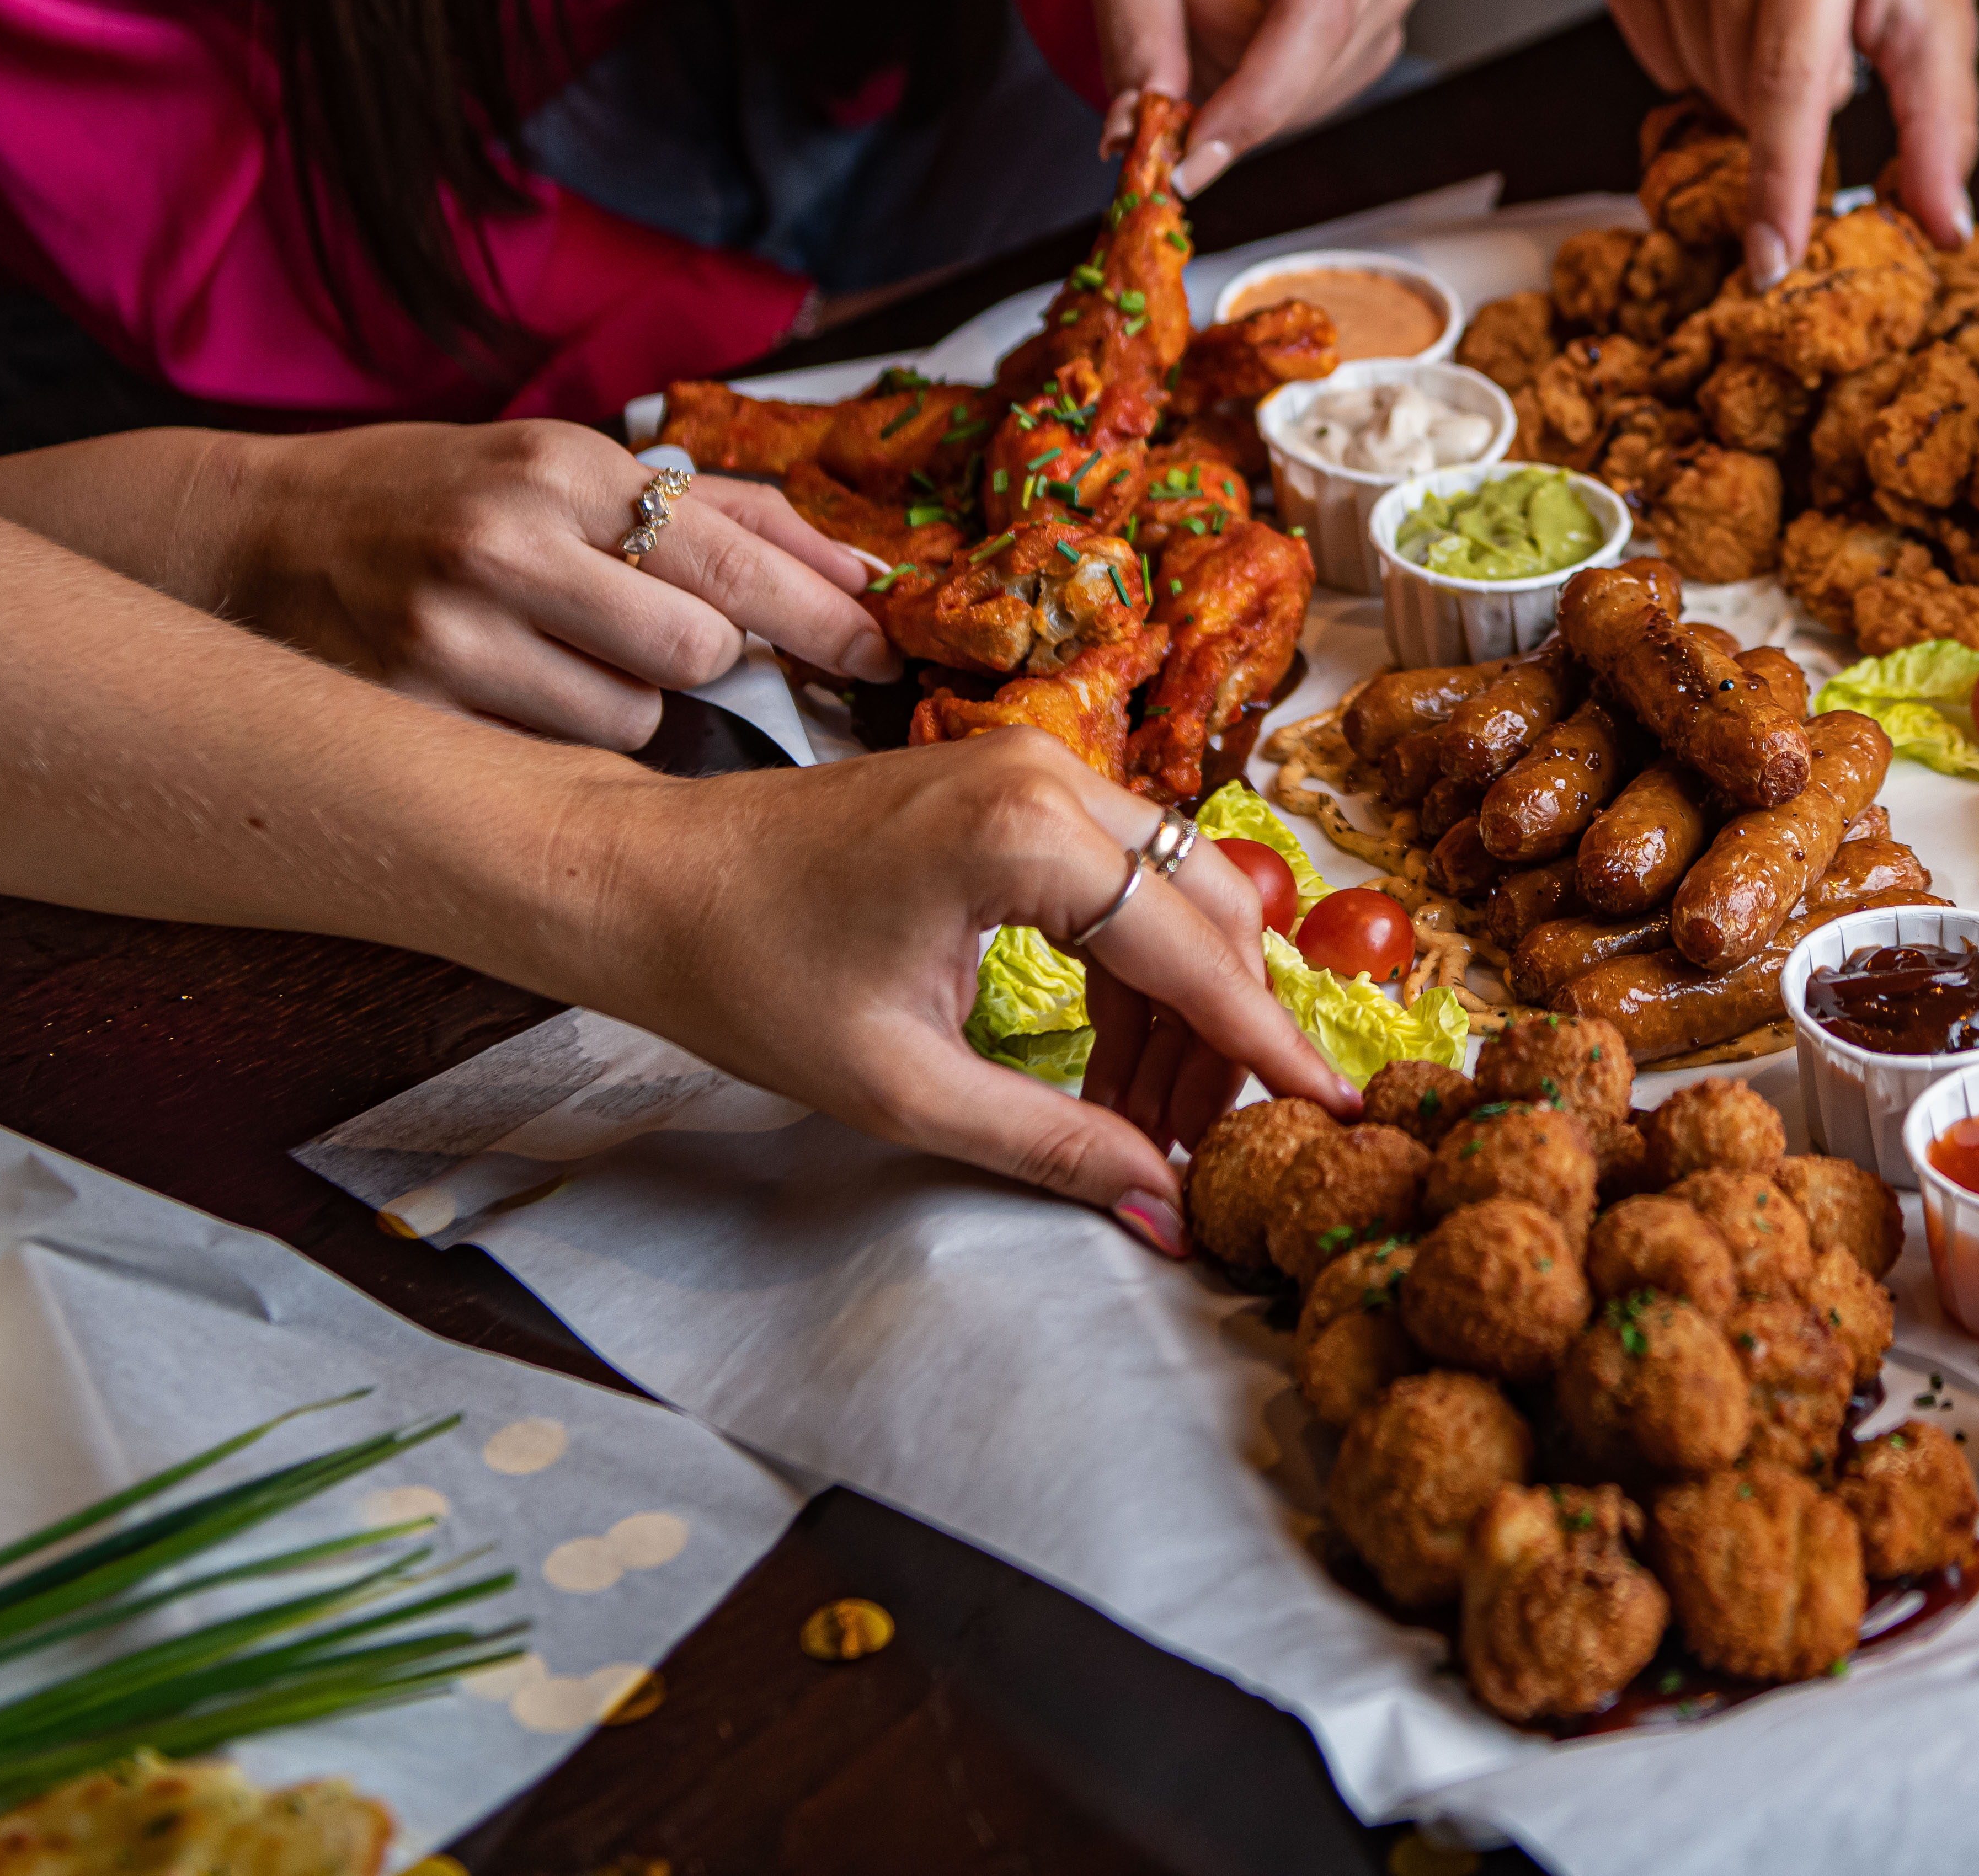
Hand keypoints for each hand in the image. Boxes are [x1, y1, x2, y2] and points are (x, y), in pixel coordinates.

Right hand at [222, 421, 898, 746]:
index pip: (734, 565)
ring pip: (630, 719)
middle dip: (708, 662)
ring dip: (625, 704)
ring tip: (554, 656)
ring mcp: (447, 635)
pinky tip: (506, 694)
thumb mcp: (566, 466)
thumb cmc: (435, 496)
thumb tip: (854, 568)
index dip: (825, 621)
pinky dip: (554, 741)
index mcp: (561, 469)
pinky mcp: (407, 711)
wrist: (251, 538)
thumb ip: (717, 512)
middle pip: (697, 654)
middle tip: (661, 641)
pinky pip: (549, 759)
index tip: (879, 654)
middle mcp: (505, 545)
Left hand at [577, 731, 1361, 1246]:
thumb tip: (1164, 1212)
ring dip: (1180, 1006)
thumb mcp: (903, 1088)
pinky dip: (1133, 965)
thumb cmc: (747, 975)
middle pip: (1209, 912)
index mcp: (1026, 837)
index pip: (1197, 956)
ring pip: (1174, 892)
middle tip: (1213, 1143)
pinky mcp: (1012, 781)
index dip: (1268, 1049)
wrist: (644, 882)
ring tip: (1145, 1120)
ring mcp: (1033, 766)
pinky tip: (1109, 1058)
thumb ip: (1050, 1145)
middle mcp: (1050, 775)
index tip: (1334, 1114)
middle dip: (1225, 1035)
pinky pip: (1122, 873)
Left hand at [1073, 0, 1429, 197]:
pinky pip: (1321, 88)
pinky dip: (1265, 74)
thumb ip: (1135, 38)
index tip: (1192, 162)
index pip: (1316, 10)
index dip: (1259, 98)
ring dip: (1243, 63)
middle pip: (1311, 53)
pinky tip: (1247, 9)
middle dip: (1228, 54)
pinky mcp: (1388, 15)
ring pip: (1316, 83)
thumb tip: (1139, 140)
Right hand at [1594, 0, 1978, 286]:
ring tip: (1786, 17)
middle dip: (1791, 113)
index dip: (1781, 182)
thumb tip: (1942, 229)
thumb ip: (1940, 125)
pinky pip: (1653, 53)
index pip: (1790, 77)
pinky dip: (1697, 54)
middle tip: (1833, 50)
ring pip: (1696, 78)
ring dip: (1747, 83)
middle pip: (1741, 89)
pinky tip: (1733, 5)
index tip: (1770, 265)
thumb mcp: (1939, 9)